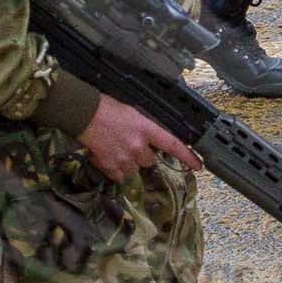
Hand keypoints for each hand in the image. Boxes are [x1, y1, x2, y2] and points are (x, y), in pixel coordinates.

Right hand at [77, 96, 199, 183]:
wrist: (84, 114)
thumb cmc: (106, 107)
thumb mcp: (133, 113)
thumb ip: (144, 128)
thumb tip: (150, 139)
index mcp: (146, 128)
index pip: (172, 145)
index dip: (187, 157)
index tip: (198, 165)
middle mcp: (138, 145)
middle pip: (150, 160)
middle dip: (142, 154)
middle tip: (129, 143)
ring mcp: (124, 157)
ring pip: (134, 168)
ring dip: (128, 162)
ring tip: (115, 147)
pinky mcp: (110, 165)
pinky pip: (119, 175)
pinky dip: (115, 169)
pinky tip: (107, 155)